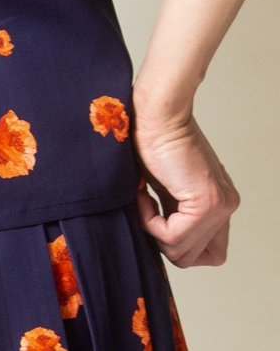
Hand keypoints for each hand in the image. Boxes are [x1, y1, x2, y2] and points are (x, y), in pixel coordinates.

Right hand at [130, 101, 240, 268]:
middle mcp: (227, 205)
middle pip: (197, 257)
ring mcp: (220, 206)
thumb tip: (160, 239)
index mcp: (220, 200)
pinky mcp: (207, 204)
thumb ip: (174, 211)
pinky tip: (142, 194)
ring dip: (154, 231)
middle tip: (148, 210)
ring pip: (183, 253)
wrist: (156, 111)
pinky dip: (150, 222)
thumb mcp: (167, 184)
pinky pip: (173, 237)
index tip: (155, 215)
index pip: (208, 250)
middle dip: (165, 241)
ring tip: (143, 197)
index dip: (177, 241)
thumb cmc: (153, 137)